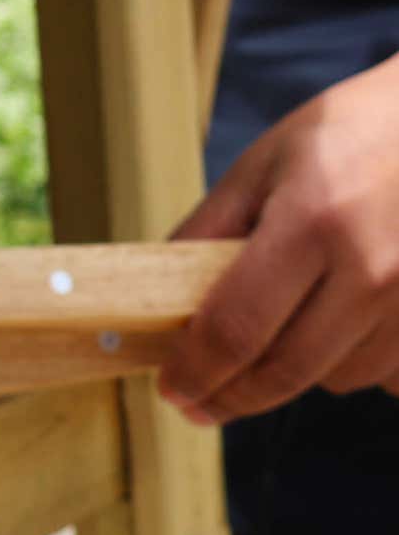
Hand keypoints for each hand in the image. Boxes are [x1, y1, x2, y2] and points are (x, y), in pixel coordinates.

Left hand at [159, 51, 398, 423]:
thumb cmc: (345, 133)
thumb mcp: (262, 165)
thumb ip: (209, 230)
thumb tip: (159, 292)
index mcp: (313, 224)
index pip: (239, 327)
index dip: (197, 370)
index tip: (170, 389)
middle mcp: (373, 272)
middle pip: (286, 370)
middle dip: (230, 395)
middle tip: (195, 401)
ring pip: (337, 378)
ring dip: (292, 372)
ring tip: (271, 334)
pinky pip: (386, 375)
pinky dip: (351, 363)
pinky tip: (335, 325)